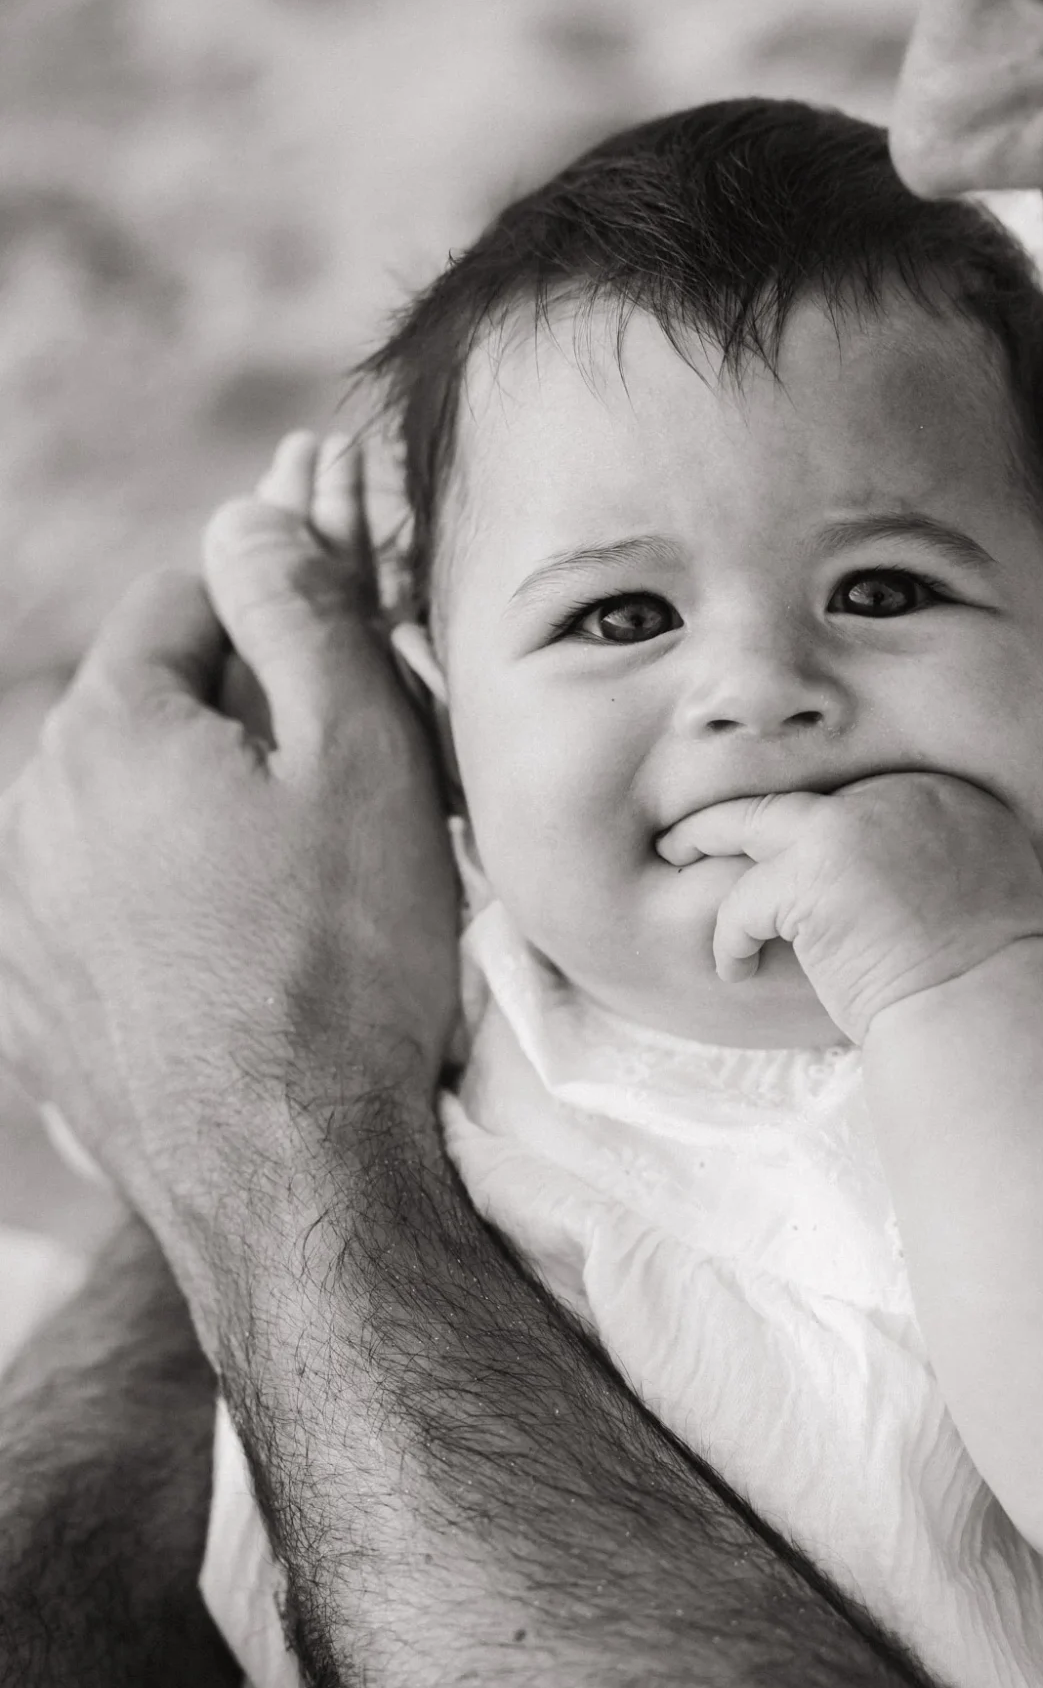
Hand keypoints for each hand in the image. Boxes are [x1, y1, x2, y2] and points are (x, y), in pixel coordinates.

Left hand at [0, 436, 457, 1350]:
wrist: (290, 1177)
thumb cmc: (345, 964)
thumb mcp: (364, 756)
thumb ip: (304, 612)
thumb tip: (254, 510)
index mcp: (108, 728)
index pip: (182, 600)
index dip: (272, 598)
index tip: (338, 628)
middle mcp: (34, 811)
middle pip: (148, 707)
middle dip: (239, 711)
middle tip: (345, 764)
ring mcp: (26, 920)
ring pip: (125, 814)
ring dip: (202, 812)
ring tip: (304, 879)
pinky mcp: (40, 1009)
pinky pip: (109, 911)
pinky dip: (168, 904)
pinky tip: (248, 954)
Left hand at [656, 771, 1042, 1041]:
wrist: (989, 1013)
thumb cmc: (987, 984)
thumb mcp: (977, 895)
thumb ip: (930, 863)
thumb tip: (880, 882)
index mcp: (942, 796)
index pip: (854, 793)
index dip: (810, 821)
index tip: (782, 846)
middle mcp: (897, 794)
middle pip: (799, 793)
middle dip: (742, 810)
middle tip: (699, 826)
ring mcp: (851, 826)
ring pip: (751, 821)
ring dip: (703, 838)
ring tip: (675, 857)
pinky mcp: (811, 873)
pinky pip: (743, 899)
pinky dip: (730, 938)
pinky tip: (735, 970)